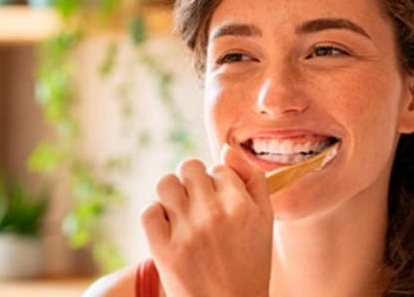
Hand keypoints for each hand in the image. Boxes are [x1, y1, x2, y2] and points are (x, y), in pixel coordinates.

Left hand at [141, 144, 272, 296]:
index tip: (220, 205)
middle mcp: (214, 214)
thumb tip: (227, 148)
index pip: (219, 167)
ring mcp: (187, 232)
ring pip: (165, 183)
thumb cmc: (250, 265)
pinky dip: (155, 217)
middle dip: (192, 183)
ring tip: (181, 214)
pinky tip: (169, 230)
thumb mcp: (265, 221)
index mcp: (242, 205)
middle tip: (198, 207)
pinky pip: (148, 211)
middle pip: (189, 167)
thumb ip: (253, 180)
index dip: (218, 183)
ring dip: (171, 195)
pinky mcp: (163, 250)